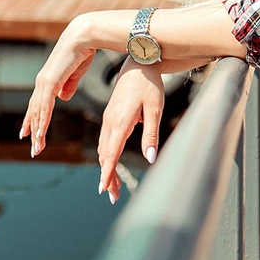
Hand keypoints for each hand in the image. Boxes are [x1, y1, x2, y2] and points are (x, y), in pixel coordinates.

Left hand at [20, 13, 104, 157]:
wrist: (84, 36)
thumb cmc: (82, 51)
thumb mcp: (76, 73)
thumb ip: (69, 85)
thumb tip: (63, 98)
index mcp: (48, 80)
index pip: (38, 104)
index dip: (33, 120)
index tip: (30, 134)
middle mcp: (43, 82)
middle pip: (35, 111)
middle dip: (33, 131)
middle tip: (34, 149)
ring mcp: (44, 82)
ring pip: (38, 113)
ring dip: (38, 132)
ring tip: (37, 148)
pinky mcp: (50, 82)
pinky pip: (45, 107)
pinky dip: (43, 122)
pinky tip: (41, 134)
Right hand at [97, 59, 165, 203]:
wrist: (139, 62)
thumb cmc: (150, 85)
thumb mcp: (155, 109)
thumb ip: (151, 134)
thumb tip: (150, 158)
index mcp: (120, 121)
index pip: (111, 153)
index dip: (107, 173)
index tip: (104, 189)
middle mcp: (110, 121)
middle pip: (104, 155)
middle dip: (107, 176)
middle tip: (113, 196)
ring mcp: (108, 118)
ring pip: (103, 148)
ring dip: (106, 167)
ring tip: (113, 186)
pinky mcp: (110, 116)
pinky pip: (104, 140)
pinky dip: (106, 155)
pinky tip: (111, 163)